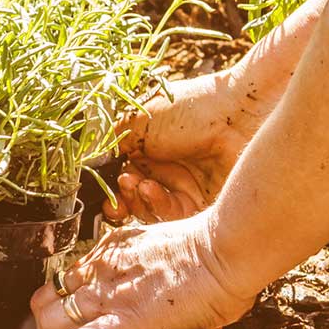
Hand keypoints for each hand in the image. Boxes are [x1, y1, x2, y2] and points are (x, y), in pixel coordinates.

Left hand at [29, 214, 254, 328]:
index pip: (63, 284)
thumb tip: (164, 295)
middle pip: (46, 305)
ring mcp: (107, 296)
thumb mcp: (167, 249)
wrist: (226, 253)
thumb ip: (153, 268)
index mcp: (108, 252)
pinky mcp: (122, 320)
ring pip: (50, 325)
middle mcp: (99, 272)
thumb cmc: (215, 252)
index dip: (64, 312)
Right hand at [103, 71, 276, 224]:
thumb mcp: (139, 121)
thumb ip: (111, 145)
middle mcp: (169, 173)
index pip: (125, 180)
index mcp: (152, 150)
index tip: (103, 192)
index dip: (112, 189)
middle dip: (123, 199)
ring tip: (138, 184)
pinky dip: (158, 207)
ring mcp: (188, 191)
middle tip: (122, 186)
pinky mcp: (205, 207)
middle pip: (137, 202)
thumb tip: (89, 166)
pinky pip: (175, 220)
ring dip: (139, 201)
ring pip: (153, 213)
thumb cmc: (190, 108)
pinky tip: (151, 190)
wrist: (239, 113)